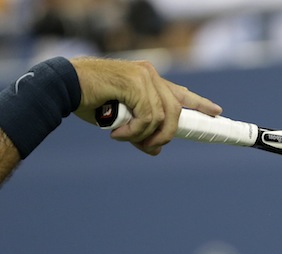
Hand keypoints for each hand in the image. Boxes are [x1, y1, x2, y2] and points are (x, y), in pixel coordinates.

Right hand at [70, 57, 221, 154]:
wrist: (65, 86)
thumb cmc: (90, 100)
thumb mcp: (122, 117)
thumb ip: (142, 128)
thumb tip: (156, 149)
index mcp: (150, 81)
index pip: (180, 93)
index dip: (200, 103)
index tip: (217, 112)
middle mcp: (151, 76)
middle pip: (175, 112)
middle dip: (166, 135)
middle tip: (151, 148)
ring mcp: (145, 77)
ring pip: (162, 117)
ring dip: (144, 135)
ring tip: (124, 137)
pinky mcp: (137, 83)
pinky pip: (148, 117)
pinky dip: (134, 131)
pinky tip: (117, 133)